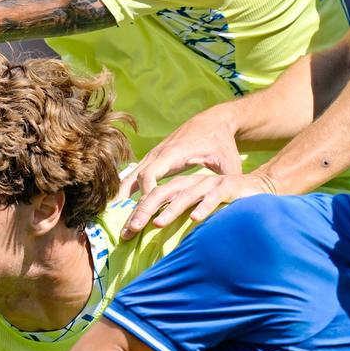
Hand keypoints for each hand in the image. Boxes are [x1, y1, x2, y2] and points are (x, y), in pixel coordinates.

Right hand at [120, 110, 241, 237]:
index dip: (147, 195)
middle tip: (129, 229)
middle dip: (133, 205)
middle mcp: (160, 153)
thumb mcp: (228, 163)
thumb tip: (229, 206)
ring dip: (124, 200)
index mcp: (175, 153)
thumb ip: (226, 183)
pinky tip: (122, 209)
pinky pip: (135, 175)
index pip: (151, 174)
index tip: (148, 216)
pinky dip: (127, 192)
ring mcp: (154, 155)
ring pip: (132, 177)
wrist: (215, 121)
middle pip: (137, 179)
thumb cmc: (223, 144)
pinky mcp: (154, 159)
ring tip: (120, 224)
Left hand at [125, 171, 273, 237]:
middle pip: (163, 193)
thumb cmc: (227, 205)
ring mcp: (211, 184)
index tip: (124, 233)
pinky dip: (204, 207)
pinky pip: (215, 197)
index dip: (138, 213)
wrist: (262, 187)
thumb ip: (183, 222)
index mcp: (183, 187)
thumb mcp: (201, 211)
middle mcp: (194, 183)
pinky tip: (195, 219)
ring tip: (157, 223)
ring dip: (171, 209)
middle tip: (131, 229)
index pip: (154, 197)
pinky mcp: (230, 187)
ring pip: (186, 194)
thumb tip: (157, 244)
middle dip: (145, 210)